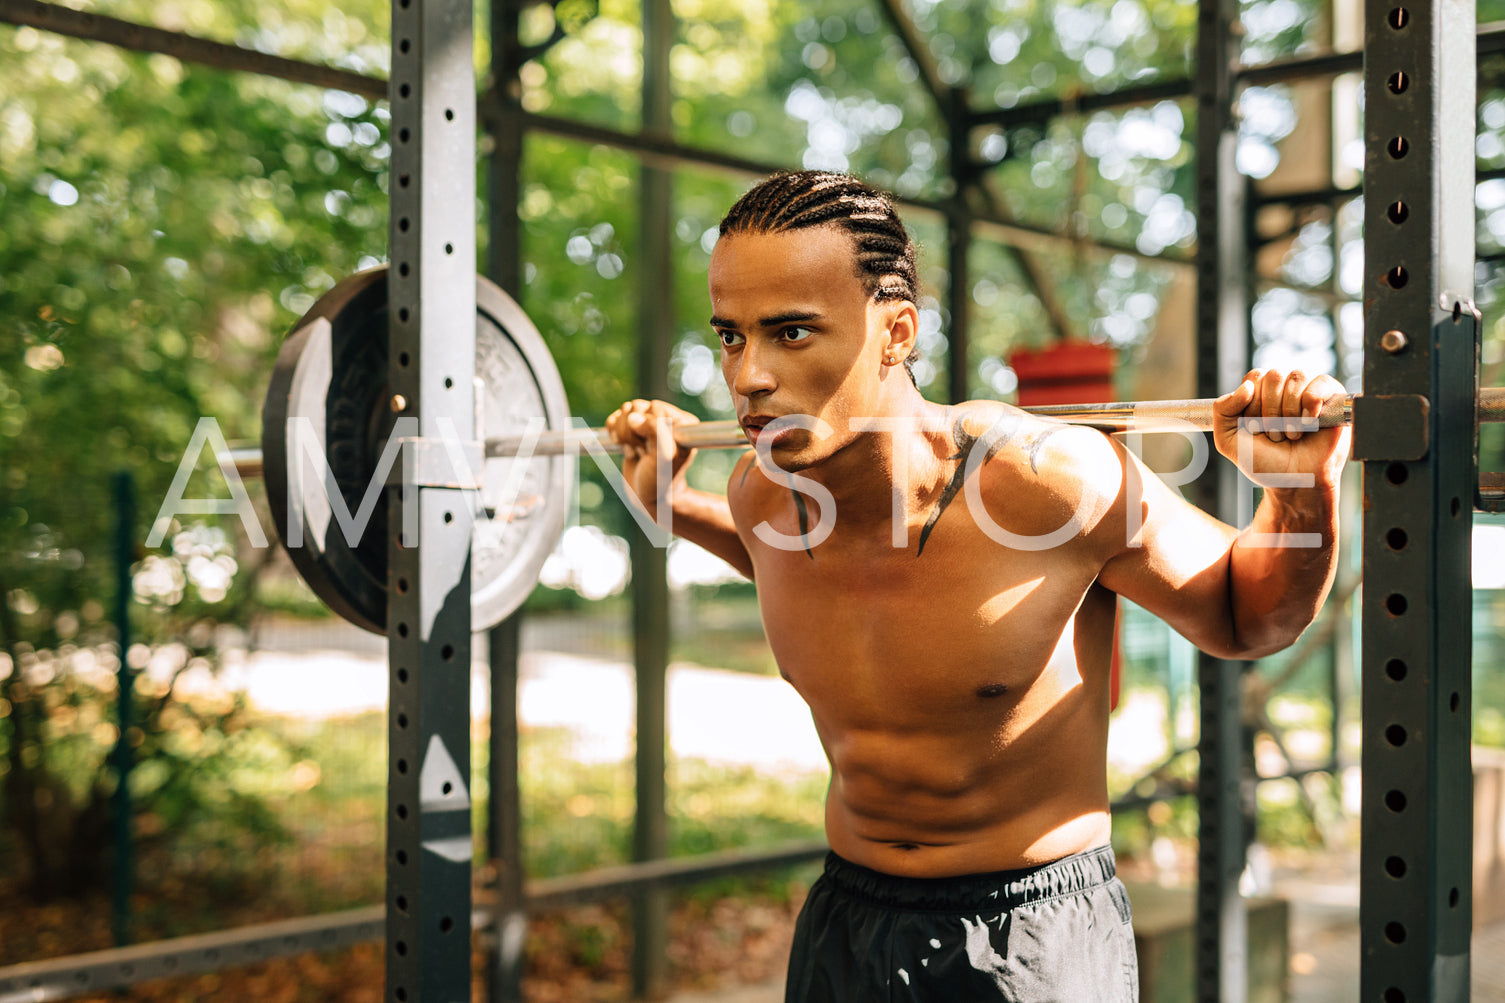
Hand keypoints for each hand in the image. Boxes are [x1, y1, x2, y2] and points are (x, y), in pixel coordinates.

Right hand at [604, 399, 699, 519]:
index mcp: (683, 423)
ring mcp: (648, 425)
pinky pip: (616, 418)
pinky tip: (623, 447)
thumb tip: (632, 417)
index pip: (655, 407)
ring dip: (623, 434)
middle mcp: (667, 420)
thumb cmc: (660, 481)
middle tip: (643, 453)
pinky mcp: (632, 431)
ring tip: (635, 452)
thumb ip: (655, 431)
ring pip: (626, 412)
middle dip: (633, 433)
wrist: (648, 497)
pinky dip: (613, 432)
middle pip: (638, 407)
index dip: (647, 427)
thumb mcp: (663, 456)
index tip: (650, 449)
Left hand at [1212, 369, 1349, 491]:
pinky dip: (1311, 405)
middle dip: (1270, 412)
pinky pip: (1321, 383)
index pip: (1254, 377)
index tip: (1256, 428)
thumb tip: (1246, 386)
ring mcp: (1308, 390)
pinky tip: (1309, 424)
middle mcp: (1284, 388)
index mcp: (1259, 393)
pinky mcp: (1332, 397)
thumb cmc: (1264, 462)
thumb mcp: (1229, 441)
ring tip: (1292, 435)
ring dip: (1290, 413)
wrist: (1295, 482)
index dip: (1252, 404)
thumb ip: (1222, 410)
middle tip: (1275, 435)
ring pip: (1296, 378)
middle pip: (1273, 376)